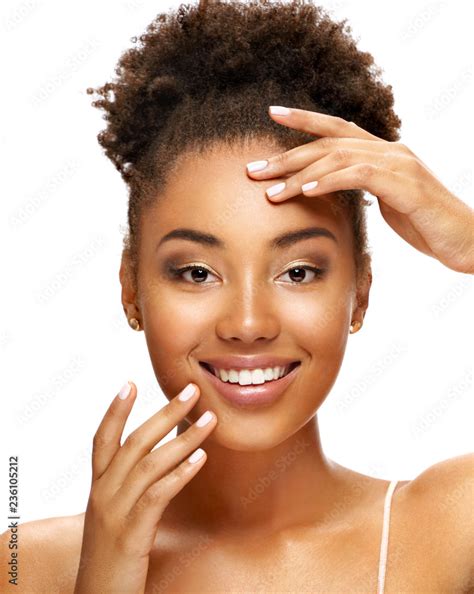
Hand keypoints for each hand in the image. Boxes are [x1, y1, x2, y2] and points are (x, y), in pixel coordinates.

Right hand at [74, 381, 216, 593]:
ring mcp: (115, 513)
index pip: (102, 439)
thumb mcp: (112, 514)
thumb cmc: (110, 553)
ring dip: (184, 439)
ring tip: (210, 420)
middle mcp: (103, 494)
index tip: (130, 383)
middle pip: (134, 443)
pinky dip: (179, 473)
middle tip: (193, 391)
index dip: (115, 411)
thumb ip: (127, 486)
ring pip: (150, 464)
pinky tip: (200, 458)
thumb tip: (156, 459)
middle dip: (165, 414)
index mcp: (98, 487)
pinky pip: (157, 496)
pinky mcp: (131, 535)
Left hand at [246, 106, 473, 273]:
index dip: (304, 120)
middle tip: (253, 169)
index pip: (337, 129)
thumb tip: (333, 190)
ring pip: (338, 158)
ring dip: (299, 173)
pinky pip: (360, 175)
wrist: (467, 239)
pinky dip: (329, 181)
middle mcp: (389, 150)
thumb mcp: (388, 203)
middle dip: (287, 155)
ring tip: (269, 190)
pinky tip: (306, 190)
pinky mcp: (406, 183)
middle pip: (328, 143)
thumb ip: (363, 189)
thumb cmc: (426, 225)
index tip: (272, 115)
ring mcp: (399, 163)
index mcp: (383, 153)